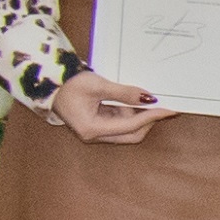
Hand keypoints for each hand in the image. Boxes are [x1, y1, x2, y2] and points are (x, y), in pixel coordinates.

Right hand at [47, 70, 172, 143]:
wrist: (51, 84)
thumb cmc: (69, 84)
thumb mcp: (98, 85)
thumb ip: (124, 93)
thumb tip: (148, 98)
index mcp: (91, 128)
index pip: (130, 126)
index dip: (152, 117)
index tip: (169, 109)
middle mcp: (94, 135)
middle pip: (132, 135)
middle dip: (148, 121)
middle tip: (162, 105)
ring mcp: (96, 132)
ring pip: (128, 130)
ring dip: (139, 116)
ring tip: (147, 99)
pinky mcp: (98, 125)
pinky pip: (121, 123)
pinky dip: (131, 114)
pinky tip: (136, 101)